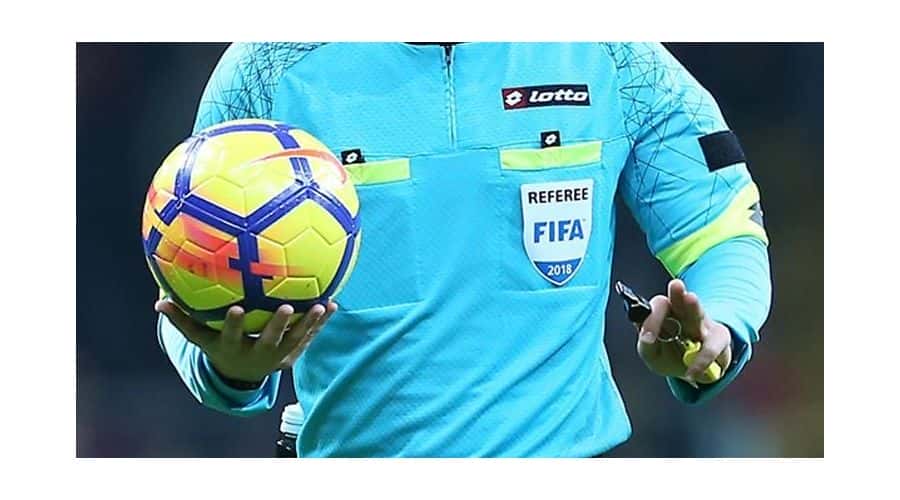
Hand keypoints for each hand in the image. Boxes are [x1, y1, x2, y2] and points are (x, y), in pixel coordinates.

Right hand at [155, 300, 337, 383]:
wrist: (242, 375)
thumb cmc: (219, 346)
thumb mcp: (200, 337)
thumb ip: (182, 319)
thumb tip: (159, 301)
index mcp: (233, 347)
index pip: (232, 336)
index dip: (234, 324)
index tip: (236, 308)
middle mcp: (257, 353)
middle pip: (268, 340)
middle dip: (277, 326)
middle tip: (287, 307)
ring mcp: (277, 355)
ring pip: (295, 340)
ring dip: (308, 324)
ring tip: (320, 306)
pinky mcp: (293, 354)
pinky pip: (309, 337)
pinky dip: (321, 323)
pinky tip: (332, 304)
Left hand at [635, 279, 731, 384]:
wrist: (694, 371)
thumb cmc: (669, 355)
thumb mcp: (652, 354)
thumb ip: (646, 345)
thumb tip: (646, 338)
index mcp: (665, 313)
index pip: (660, 305)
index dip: (653, 317)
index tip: (647, 337)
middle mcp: (684, 312)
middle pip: (680, 299)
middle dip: (677, 293)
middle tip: (675, 285)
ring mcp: (703, 322)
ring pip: (699, 314)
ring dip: (694, 307)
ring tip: (691, 298)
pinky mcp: (720, 337)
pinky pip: (712, 346)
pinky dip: (702, 360)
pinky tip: (692, 371)